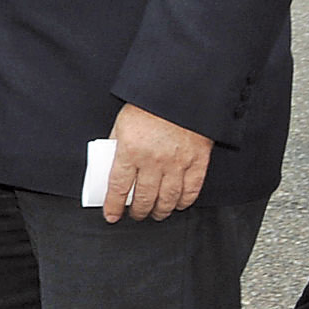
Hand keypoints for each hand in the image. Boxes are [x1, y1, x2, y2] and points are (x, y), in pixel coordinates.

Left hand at [104, 101, 210, 222]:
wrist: (181, 93)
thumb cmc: (148, 106)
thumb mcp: (122, 124)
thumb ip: (117, 146)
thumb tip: (110, 166)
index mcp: (130, 151)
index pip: (118, 187)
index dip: (114, 206)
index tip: (111, 216)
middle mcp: (153, 161)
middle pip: (144, 197)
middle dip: (138, 212)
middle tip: (135, 216)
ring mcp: (177, 163)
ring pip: (168, 198)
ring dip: (160, 211)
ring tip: (155, 214)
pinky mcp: (198, 161)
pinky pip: (191, 189)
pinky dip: (184, 201)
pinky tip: (178, 205)